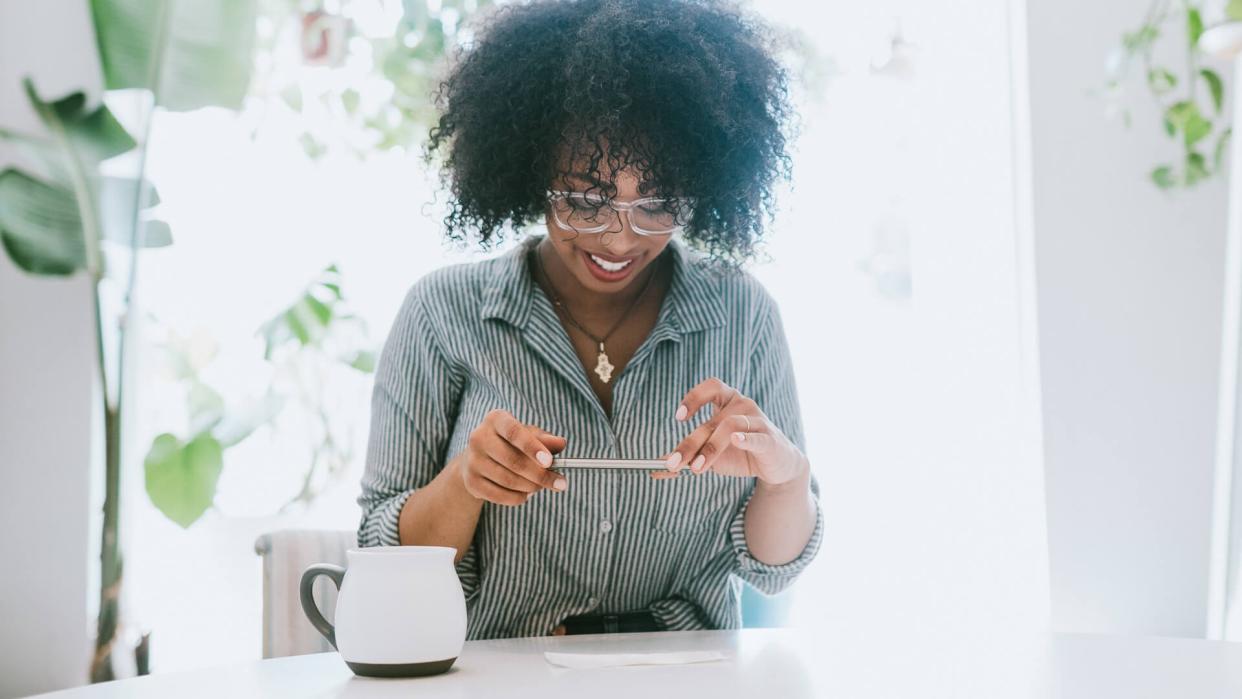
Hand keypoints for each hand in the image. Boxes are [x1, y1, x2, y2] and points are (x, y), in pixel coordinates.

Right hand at [458, 409, 567, 505]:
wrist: (478, 459)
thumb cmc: (510, 443)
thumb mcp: (529, 435)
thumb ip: (545, 439)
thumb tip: (561, 443)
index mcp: (495, 420)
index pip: (514, 432)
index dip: (532, 448)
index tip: (550, 462)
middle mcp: (479, 438)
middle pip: (513, 461)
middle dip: (541, 475)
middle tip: (560, 483)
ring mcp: (472, 461)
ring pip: (508, 480)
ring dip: (532, 487)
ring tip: (542, 486)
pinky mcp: (471, 482)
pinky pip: (500, 496)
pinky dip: (518, 498)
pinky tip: (527, 494)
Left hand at [651, 378, 806, 485]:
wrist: (776, 466)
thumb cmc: (740, 453)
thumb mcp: (710, 454)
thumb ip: (687, 457)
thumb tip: (656, 468)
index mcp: (727, 401)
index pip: (710, 387)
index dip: (693, 398)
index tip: (679, 417)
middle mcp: (743, 405)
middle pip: (712, 420)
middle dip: (691, 443)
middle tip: (675, 463)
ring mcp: (758, 420)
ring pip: (730, 427)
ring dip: (710, 448)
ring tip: (697, 468)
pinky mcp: (771, 439)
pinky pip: (757, 436)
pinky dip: (746, 438)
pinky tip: (736, 440)